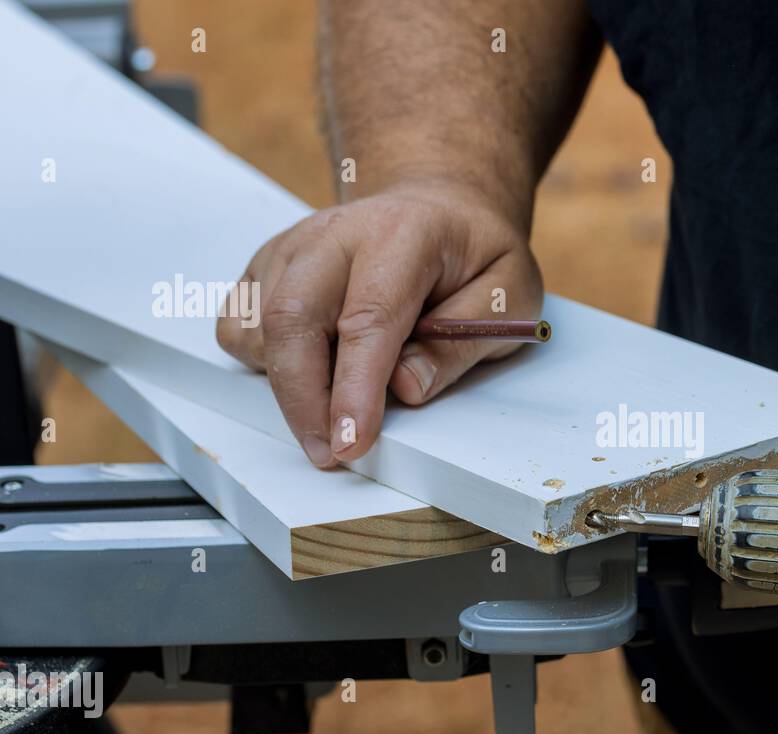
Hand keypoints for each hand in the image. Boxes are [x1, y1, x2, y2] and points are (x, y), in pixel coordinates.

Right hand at [217, 179, 542, 466]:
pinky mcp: (265, 266)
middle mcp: (335, 234)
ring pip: (257, 328)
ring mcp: (292, 247)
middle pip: (291, 319)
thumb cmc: (472, 255)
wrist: (436, 207)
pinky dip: (265, 364)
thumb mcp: (508, 296)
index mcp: (404, 234)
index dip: (355, 389)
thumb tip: (406, 388)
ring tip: (336, 405)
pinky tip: (314, 368)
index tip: (352, 441)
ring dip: (288, 386)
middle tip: (331, 453)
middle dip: (303, 400)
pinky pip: (239, 327)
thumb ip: (462, 342)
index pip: (368, 319)